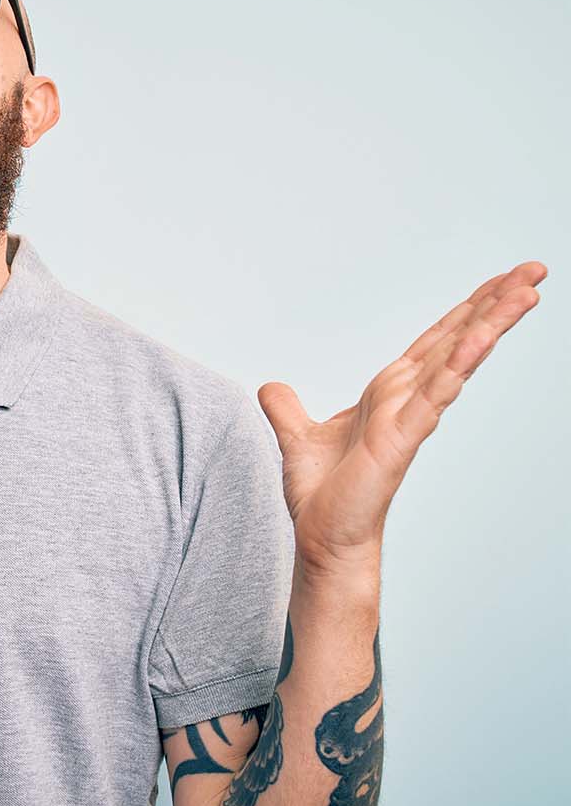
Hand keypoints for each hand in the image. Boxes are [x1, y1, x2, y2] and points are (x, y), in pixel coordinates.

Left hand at [260, 260, 546, 578]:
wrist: (323, 537)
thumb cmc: (323, 494)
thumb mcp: (297, 436)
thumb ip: (287, 408)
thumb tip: (271, 387)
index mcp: (389, 392)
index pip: (435, 340)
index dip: (467, 309)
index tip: (502, 280)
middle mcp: (407, 398)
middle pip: (458, 337)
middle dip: (495, 302)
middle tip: (535, 269)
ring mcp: (411, 417)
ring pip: (457, 358)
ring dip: (490, 323)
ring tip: (526, 291)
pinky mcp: (402, 438)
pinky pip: (435, 394)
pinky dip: (457, 365)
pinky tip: (480, 339)